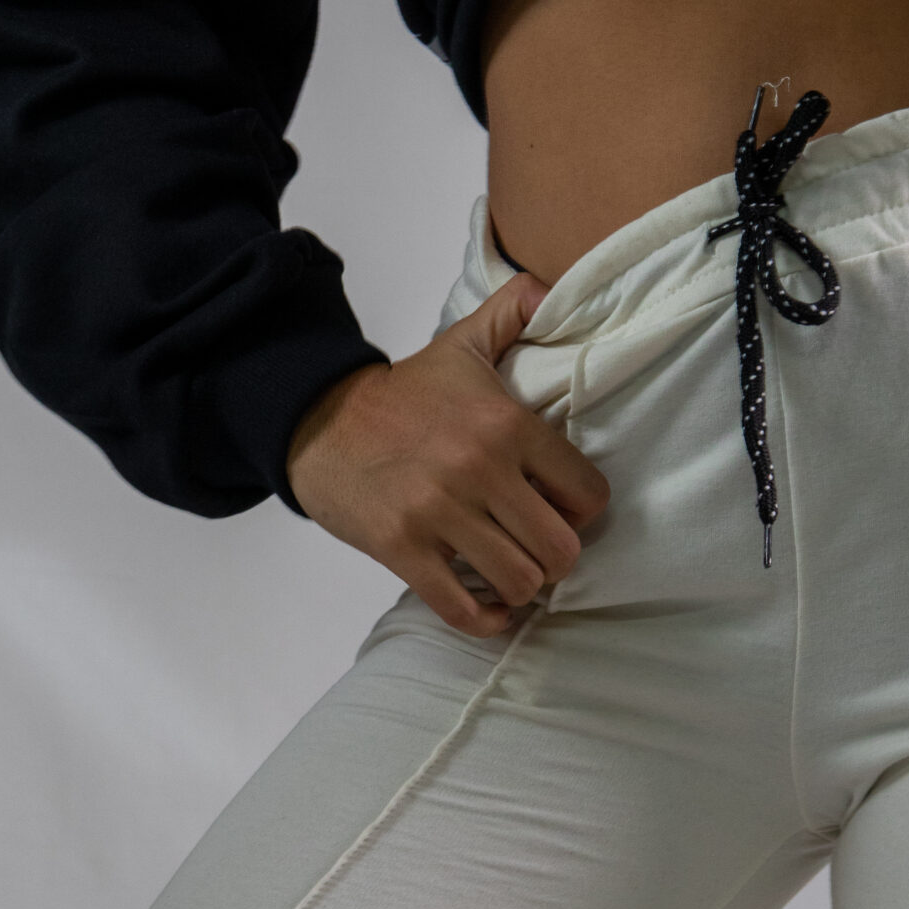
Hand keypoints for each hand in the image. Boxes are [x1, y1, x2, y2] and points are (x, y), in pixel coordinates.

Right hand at [285, 274, 609, 636]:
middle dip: (556, 561)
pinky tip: (489, 611)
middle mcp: (480, 469)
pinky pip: (462, 608)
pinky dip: (485, 620)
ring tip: (510, 576)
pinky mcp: (404, 548)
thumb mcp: (459, 347)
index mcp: (507, 425)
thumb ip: (508, 315)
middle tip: (538, 553)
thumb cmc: (402, 394)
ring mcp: (441, 513)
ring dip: (521, 589)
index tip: (561, 513)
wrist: (321, 420)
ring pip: (519, 582)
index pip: (587, 493)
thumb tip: (542, 288)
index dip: (582, 514)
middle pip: (560, 550)